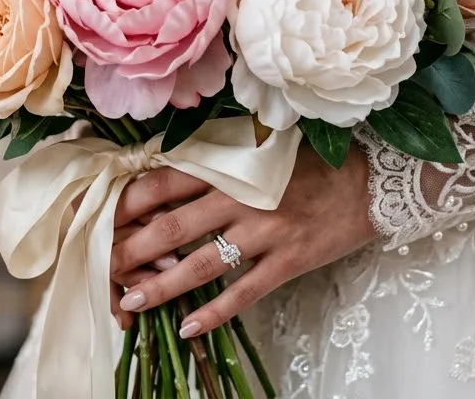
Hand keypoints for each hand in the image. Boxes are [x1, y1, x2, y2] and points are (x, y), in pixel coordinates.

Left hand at [109, 145, 377, 337]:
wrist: (375, 178)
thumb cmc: (312, 160)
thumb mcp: (258, 148)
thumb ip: (217, 161)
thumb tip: (163, 176)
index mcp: (229, 165)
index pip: (162, 183)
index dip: (126, 204)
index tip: (99, 219)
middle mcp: (241, 197)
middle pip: (170, 227)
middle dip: (130, 249)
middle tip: (100, 266)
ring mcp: (266, 231)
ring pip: (200, 264)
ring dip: (160, 286)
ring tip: (129, 302)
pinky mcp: (289, 260)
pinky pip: (244, 292)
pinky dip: (214, 312)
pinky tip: (187, 326)